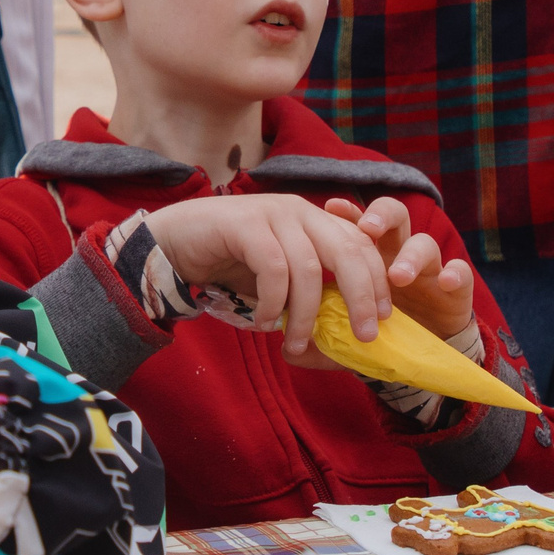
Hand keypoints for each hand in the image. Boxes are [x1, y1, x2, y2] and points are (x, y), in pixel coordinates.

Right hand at [143, 193, 394, 358]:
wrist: (172, 240)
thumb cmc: (227, 261)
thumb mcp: (277, 277)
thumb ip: (305, 292)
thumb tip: (337, 333)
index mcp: (313, 218)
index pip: (360, 244)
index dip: (377, 281)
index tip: (381, 318)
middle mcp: (298, 209)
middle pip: (348, 250)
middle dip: (361, 296)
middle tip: (363, 335)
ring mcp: (272, 212)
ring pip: (309, 268)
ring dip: (305, 314)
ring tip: (294, 344)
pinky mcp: (244, 223)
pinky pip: (273, 268)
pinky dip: (274, 302)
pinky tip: (266, 322)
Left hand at [321, 195, 474, 341]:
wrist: (427, 354)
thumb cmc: (383, 333)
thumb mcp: (349, 337)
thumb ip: (321, 341)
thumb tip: (286, 352)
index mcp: (370, 257)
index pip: (357, 225)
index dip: (347, 212)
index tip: (328, 207)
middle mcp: (399, 253)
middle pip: (394, 216)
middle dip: (381, 216)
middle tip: (367, 229)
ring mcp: (429, 268)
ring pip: (425, 242)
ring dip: (411, 256)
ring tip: (397, 276)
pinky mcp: (455, 287)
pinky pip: (460, 273)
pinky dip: (454, 274)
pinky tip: (444, 282)